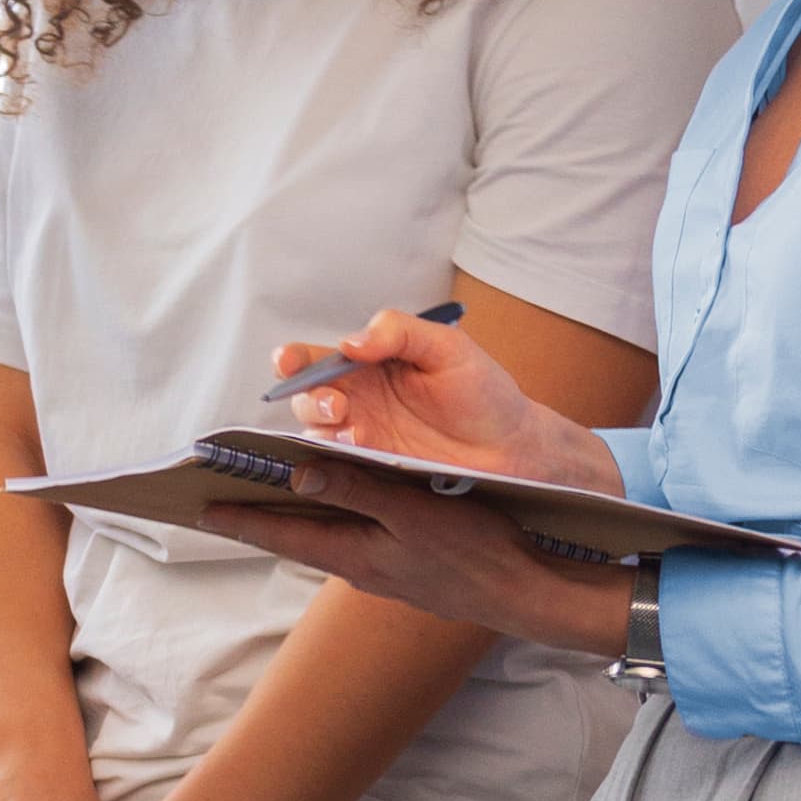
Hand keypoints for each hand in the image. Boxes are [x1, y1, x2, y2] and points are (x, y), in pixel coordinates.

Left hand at [207, 467, 632, 652]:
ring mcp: (385, 570)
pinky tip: (335, 501)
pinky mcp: (409, 565)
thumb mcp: (416, 511)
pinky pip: (356, 537)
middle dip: (256, 514)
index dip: (238, 518)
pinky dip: (333, 516)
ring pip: (326, 536)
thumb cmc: (479, 549)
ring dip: (294, 514)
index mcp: (356, 554)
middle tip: (214, 494)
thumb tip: (299, 474)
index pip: (280, 534)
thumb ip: (359, 488)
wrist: (531, 591)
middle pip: (296, 536)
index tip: (197, 504)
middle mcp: (361, 566)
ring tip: (262, 489)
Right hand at [269, 303, 618, 496]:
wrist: (512, 446)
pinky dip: (338, 460)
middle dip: (309, 398)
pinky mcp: (374, 469)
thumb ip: (400, 331)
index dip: (293, 359)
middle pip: (306, 397)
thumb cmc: (483, 391)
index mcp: (369, 363)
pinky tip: (358, 453)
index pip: (317, 357)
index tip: (289, 362)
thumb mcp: (447, 347)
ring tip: (352, 433)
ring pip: (316, 433)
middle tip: (337, 404)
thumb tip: (352, 341)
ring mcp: (364, 436)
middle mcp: (359, 399)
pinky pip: (339, 466)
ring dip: (322, 431)